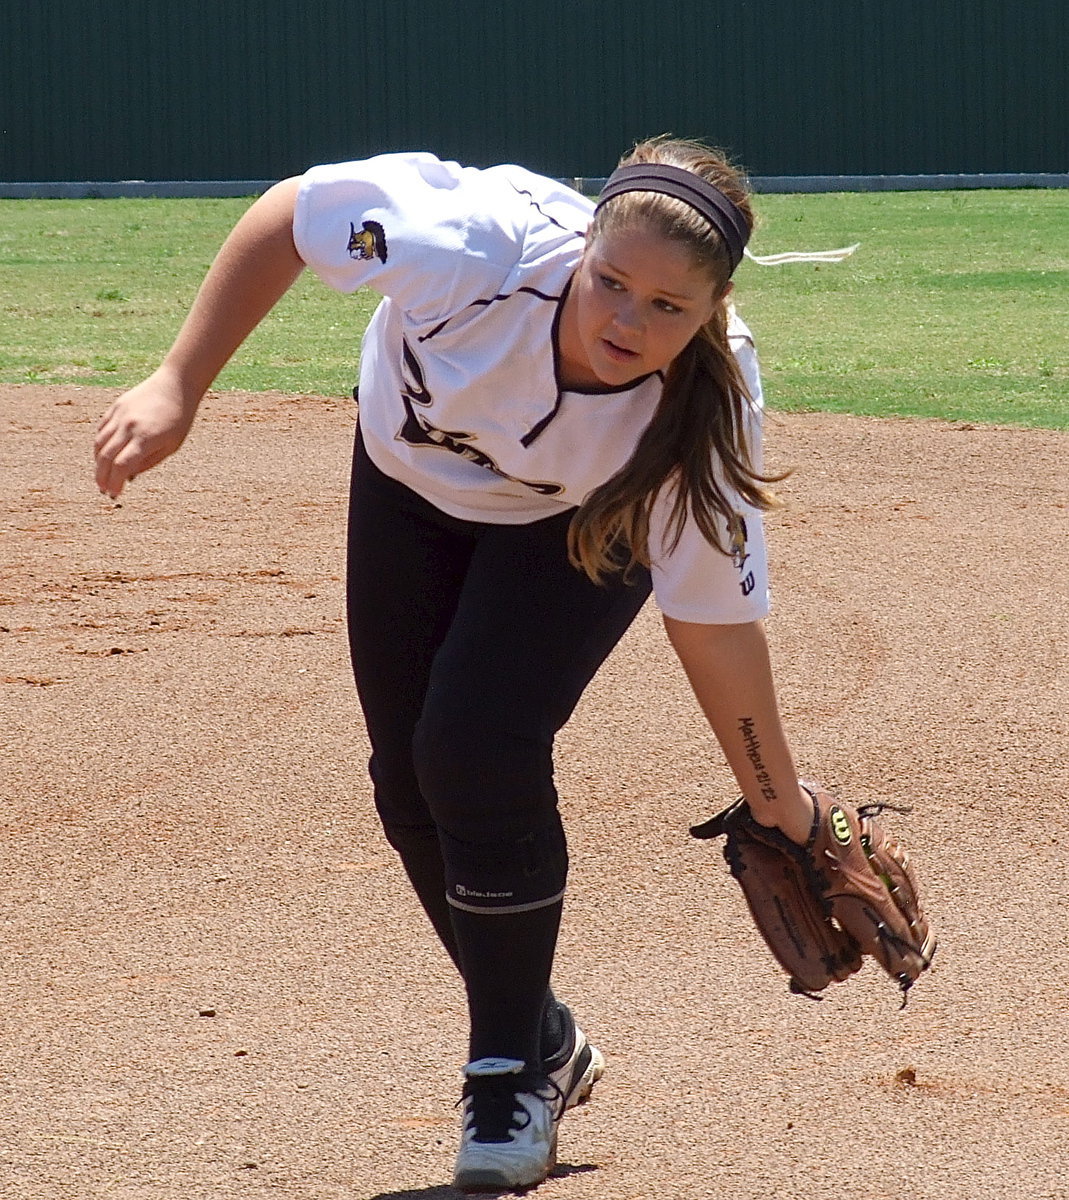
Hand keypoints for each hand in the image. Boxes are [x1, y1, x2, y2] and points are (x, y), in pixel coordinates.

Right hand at [94, 371, 198, 497]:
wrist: (175, 384)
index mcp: (146, 438)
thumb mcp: (171, 445)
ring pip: (100, 443)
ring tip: (102, 475)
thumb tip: (128, 476)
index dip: (115, 483)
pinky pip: (102, 429)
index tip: (115, 494)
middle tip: (104, 489)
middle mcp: (129, 426)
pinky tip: (103, 454)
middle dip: (102, 477)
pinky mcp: (116, 407)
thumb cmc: (180, 418)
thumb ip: (149, 461)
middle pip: (106, 457)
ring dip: (98, 462)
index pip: (122, 466)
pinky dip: (100, 444)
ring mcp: (120, 415)